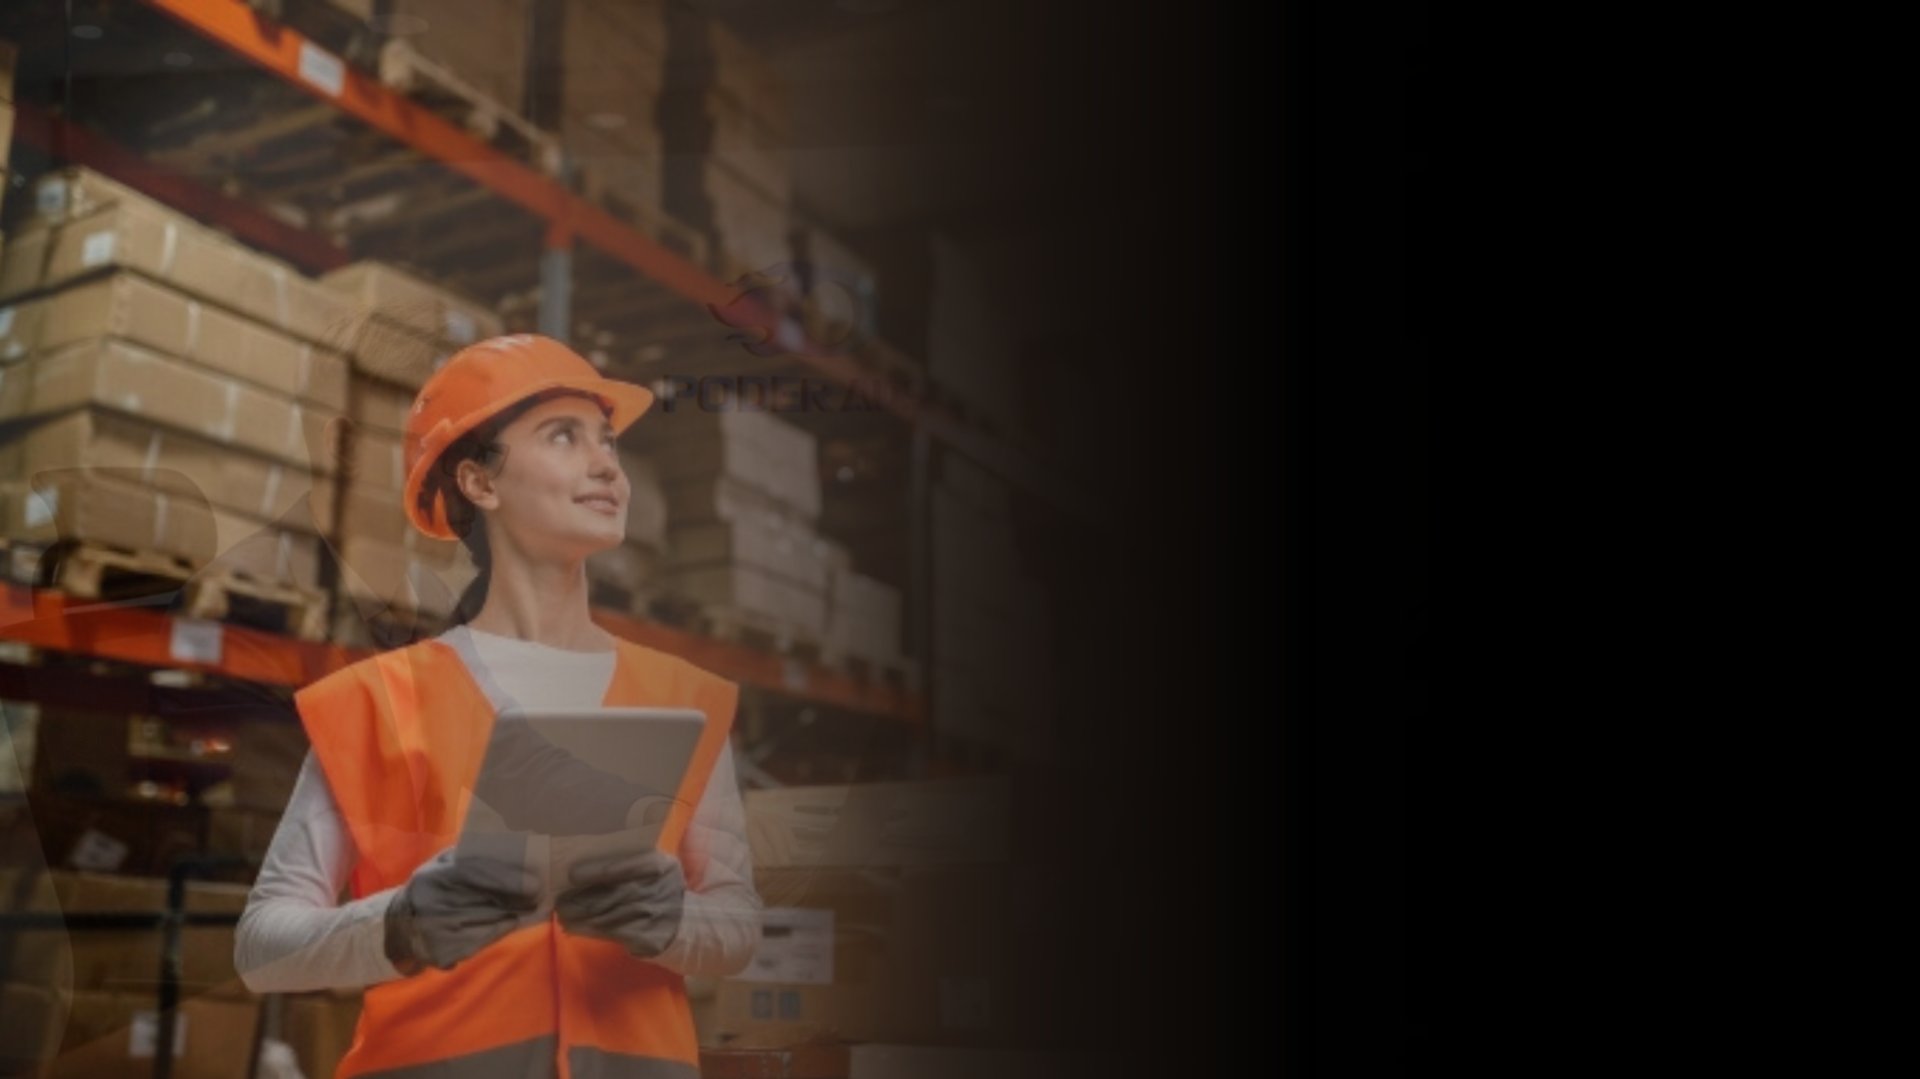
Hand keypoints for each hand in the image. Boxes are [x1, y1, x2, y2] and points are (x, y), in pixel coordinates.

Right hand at [386, 846, 541, 972]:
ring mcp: (435, 932)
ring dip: (514, 915)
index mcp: (432, 877)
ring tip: (532, 908)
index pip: (474, 873)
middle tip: (540, 896)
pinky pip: (482, 941)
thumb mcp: (442, 865)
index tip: (535, 883)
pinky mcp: (441, 953)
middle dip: (518, 899)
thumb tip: (511, 846)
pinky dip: (500, 930)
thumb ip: (470, 855)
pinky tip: (511, 922)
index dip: (507, 878)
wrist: (399, 927)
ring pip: (489, 923)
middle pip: (486, 901)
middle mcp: (431, 904)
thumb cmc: (432, 888)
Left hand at [554, 849, 685, 958]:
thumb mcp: (656, 866)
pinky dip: (588, 931)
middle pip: (610, 895)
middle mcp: (657, 891)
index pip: (622, 868)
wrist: (685, 920)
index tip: (572, 874)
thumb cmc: (660, 887)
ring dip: (579, 917)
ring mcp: (653, 917)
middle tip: (558, 901)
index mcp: (659, 866)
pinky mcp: (647, 939)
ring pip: (606, 916)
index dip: (595, 871)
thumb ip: (632, 860)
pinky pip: (610, 934)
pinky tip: (574, 928)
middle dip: (580, 899)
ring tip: (562, 915)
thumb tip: (584, 863)